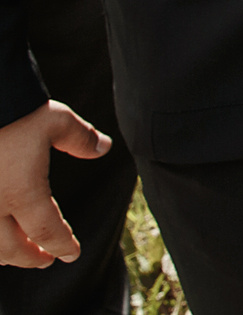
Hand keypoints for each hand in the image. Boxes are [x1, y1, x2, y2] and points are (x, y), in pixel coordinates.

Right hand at [0, 101, 110, 267]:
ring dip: (4, 254)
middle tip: (45, 259)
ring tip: (18, 252)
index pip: (48, 232)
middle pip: (12, 249)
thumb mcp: (55, 120)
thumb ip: (80, 138)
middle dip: (31, 258)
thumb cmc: (14, 112)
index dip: (63, 246)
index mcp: (22, 193)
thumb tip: (103, 147)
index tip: (72, 253)